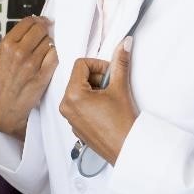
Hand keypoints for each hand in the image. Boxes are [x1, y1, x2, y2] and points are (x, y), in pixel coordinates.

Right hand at [0, 15, 57, 140]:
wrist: (1, 108)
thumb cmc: (0, 86)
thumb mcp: (0, 58)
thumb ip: (14, 43)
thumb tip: (30, 30)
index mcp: (6, 45)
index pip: (28, 22)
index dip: (37, 20)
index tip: (41, 22)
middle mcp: (19, 52)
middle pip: (41, 29)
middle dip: (45, 30)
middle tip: (46, 33)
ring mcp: (32, 63)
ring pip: (49, 42)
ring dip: (49, 44)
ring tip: (44, 50)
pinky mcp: (43, 75)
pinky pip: (54, 57)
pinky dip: (53, 56)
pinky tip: (49, 60)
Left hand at [58, 37, 137, 164]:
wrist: (128, 149)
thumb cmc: (123, 123)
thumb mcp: (120, 88)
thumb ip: (120, 63)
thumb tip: (124, 44)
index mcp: (72, 94)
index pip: (80, 65)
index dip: (98, 65)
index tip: (111, 73)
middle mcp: (66, 106)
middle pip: (78, 77)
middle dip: (96, 78)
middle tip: (112, 86)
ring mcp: (69, 117)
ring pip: (79, 91)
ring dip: (94, 89)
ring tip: (110, 99)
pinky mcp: (75, 126)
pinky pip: (79, 105)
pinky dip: (91, 102)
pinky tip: (106, 110)